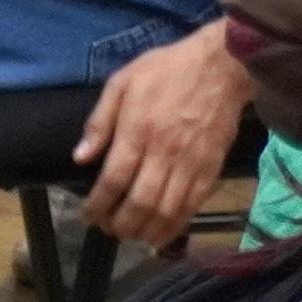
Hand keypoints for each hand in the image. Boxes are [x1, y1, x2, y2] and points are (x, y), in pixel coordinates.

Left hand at [73, 21, 250, 249]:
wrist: (221, 66)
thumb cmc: (166, 70)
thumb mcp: (122, 82)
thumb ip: (100, 121)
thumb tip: (80, 157)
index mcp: (137, 131)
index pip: (113, 180)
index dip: (97, 205)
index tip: (87, 217)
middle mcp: (164, 153)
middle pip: (140, 203)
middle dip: (120, 224)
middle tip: (108, 229)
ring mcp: (191, 163)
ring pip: (167, 211)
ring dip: (146, 231)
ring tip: (131, 235)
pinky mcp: (212, 169)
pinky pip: (192, 206)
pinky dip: (176, 225)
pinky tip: (162, 234)